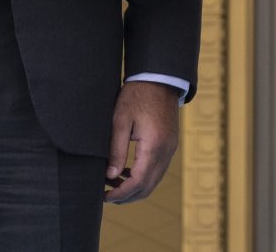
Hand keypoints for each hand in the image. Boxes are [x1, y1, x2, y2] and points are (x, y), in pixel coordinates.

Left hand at [104, 80, 180, 203]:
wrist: (159, 78)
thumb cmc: (137, 95)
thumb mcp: (120, 120)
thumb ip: (116, 150)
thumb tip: (110, 176)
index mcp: (154, 146)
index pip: (138, 182)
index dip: (121, 193)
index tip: (104, 196)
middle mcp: (166, 151)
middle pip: (148, 186)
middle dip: (128, 196)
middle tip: (107, 196)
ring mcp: (170, 148)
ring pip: (154, 180)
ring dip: (135, 187)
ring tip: (113, 185)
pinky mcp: (170, 144)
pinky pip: (158, 169)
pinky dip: (143, 177)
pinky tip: (126, 172)